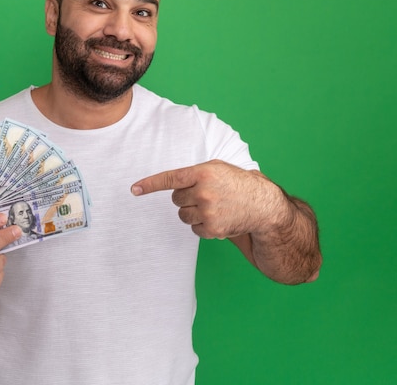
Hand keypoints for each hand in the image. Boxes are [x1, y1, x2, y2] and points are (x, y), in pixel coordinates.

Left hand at [131, 160, 285, 238]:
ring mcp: (208, 211)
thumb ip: (193, 174)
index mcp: (203, 173)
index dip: (150, 184)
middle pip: (175, 199)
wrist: (262, 204)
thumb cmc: (236, 183)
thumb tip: (170, 184)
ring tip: (212, 206)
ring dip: (192, 212)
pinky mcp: (212, 228)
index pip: (170, 179)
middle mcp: (204, 192)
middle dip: (186, 198)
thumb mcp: (216, 168)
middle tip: (204, 195)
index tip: (134, 189)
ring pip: (182, 215)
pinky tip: (217, 217)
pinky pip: (193, 228)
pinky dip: (201, 225)